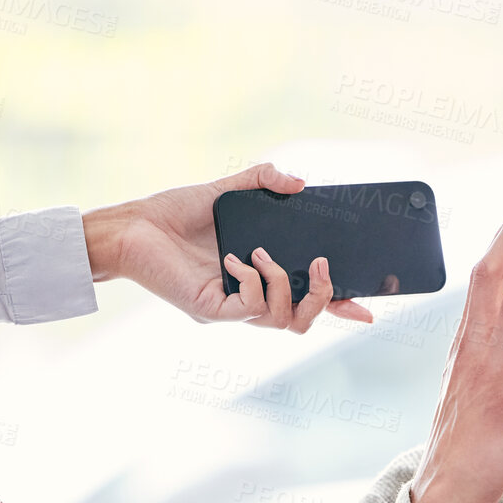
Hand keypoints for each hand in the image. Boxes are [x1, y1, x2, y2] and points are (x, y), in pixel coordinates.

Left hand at [81, 163, 375, 331]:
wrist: (133, 225)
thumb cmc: (176, 213)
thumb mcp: (229, 189)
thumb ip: (264, 180)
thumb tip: (299, 182)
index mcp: (261, 277)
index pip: (310, 300)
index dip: (343, 307)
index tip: (370, 306)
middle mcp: (250, 299)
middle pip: (305, 322)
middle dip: (327, 298)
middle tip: (322, 265)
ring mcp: (232, 308)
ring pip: (285, 320)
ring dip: (283, 281)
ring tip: (259, 251)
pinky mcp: (213, 310)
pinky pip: (253, 307)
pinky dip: (255, 280)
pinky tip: (236, 258)